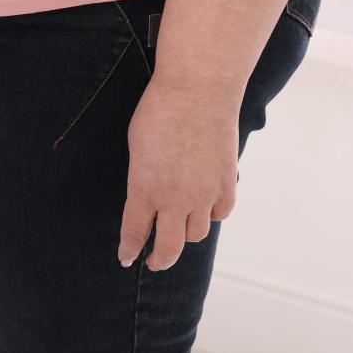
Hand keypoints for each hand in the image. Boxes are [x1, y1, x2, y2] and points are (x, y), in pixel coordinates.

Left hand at [119, 77, 241, 270]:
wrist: (197, 92)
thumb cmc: (158, 111)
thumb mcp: (136, 146)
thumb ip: (142, 177)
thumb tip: (146, 193)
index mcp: (145, 188)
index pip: (134, 232)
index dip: (129, 249)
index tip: (126, 257)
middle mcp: (175, 199)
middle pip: (168, 247)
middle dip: (158, 259)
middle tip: (152, 261)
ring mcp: (204, 194)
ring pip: (196, 233)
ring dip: (183, 235)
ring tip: (176, 230)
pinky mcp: (227, 184)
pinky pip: (220, 213)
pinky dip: (210, 215)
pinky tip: (203, 209)